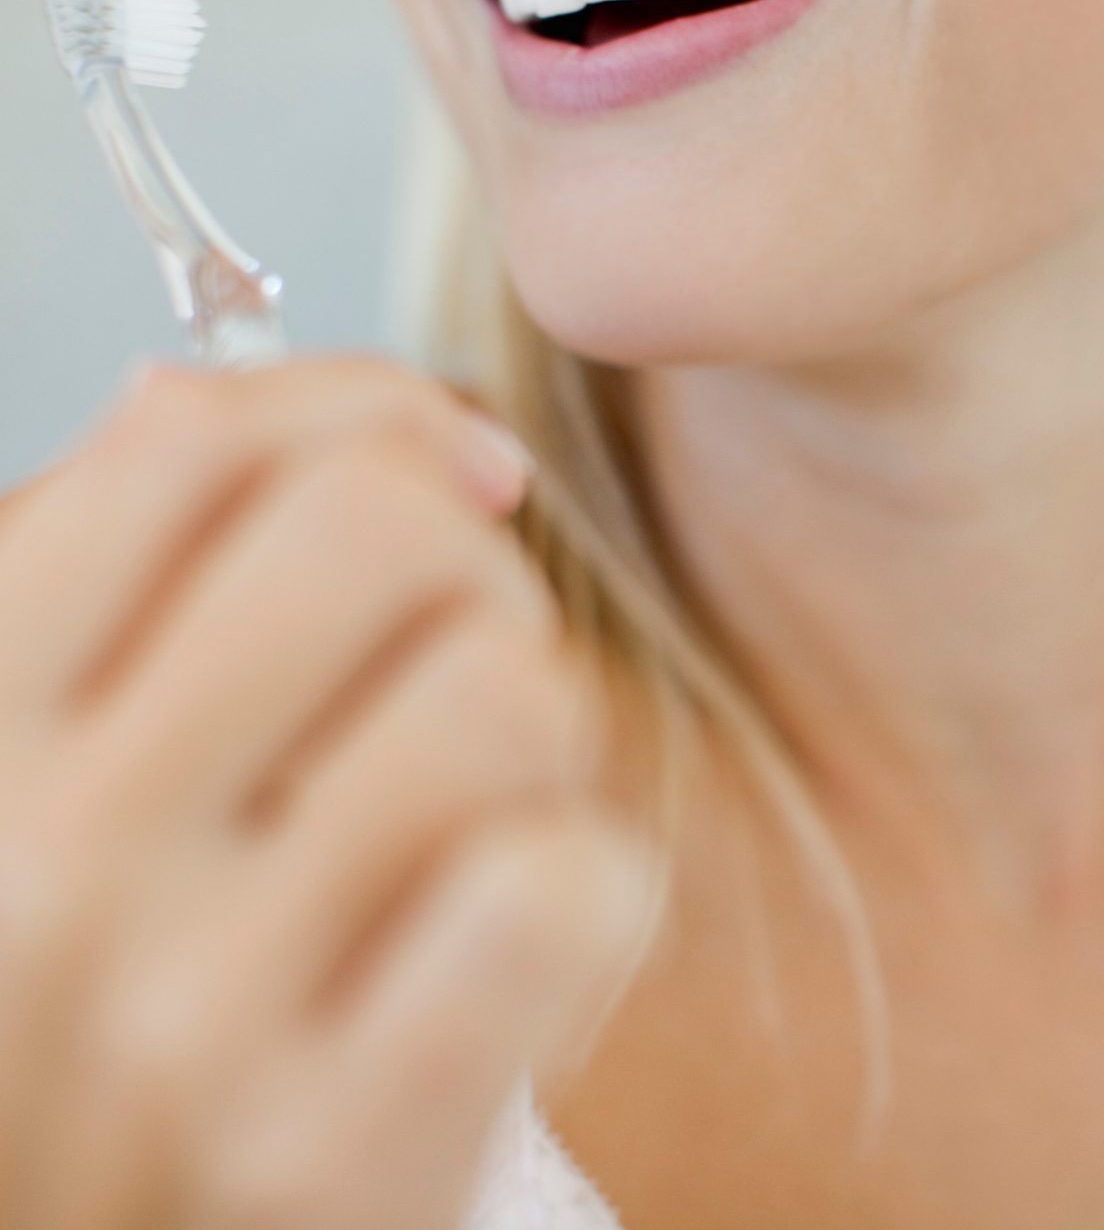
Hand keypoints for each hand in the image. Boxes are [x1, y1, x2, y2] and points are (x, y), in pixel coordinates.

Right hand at [0, 358, 654, 1229]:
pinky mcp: (329, 1157)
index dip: (366, 426)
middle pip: (382, 530)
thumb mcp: (49, 766)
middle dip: (472, 578)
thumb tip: (300, 408)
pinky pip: (571, 884)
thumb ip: (132, 577)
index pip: (193, 442)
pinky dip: (588, 893)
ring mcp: (178, 1023)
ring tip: (476, 829)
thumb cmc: (94, 1008)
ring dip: (539, 746)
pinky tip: (514, 955)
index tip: (443, 489)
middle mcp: (32, 868)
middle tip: (458, 679)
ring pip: (505, 694)